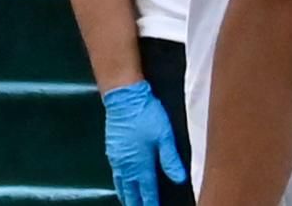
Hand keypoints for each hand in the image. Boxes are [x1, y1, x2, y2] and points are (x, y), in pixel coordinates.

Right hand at [102, 81, 184, 205]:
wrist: (123, 97)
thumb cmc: (146, 115)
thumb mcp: (164, 136)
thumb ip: (171, 159)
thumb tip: (180, 179)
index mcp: (141, 165)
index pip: (147, 193)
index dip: (151, 204)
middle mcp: (127, 166)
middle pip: (131, 193)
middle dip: (136, 203)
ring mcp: (117, 158)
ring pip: (120, 184)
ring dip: (126, 195)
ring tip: (129, 202)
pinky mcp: (111, 149)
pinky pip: (115, 174)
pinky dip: (119, 183)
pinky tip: (122, 181)